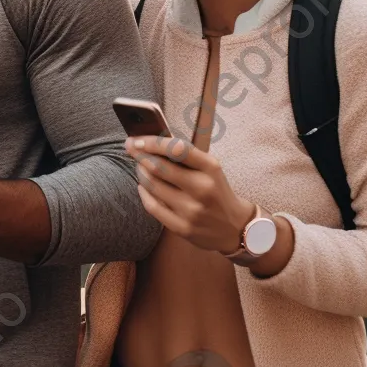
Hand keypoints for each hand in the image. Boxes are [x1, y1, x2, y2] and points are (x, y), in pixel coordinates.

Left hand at [125, 135, 254, 253]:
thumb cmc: (216, 191)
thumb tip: (152, 143)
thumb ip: (186, 157)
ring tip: (139, 166)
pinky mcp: (182, 228)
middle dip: (140, 155)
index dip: (152, 142)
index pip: (177, 149)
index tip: (137, 139)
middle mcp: (202, 188)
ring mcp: (191, 210)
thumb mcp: (210, 169)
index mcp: (211, 168)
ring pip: (153, 186)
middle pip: (160, 167)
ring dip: (141, 172)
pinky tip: (143, 185)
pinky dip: (144, 193)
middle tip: (130, 148)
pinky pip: (153, 206)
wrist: (235, 227)